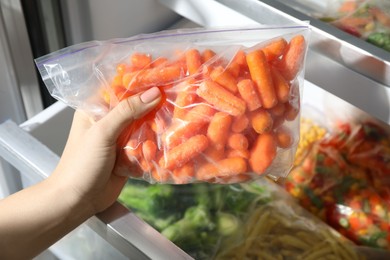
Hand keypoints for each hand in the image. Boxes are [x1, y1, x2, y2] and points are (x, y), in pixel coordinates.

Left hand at [50, 87, 161, 213]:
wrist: (76, 201)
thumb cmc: (81, 165)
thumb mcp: (102, 132)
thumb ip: (127, 111)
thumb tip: (154, 93)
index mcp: (95, 109)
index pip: (120, 87)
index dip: (140, 81)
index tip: (162, 75)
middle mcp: (109, 121)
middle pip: (136, 107)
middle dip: (153, 106)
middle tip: (174, 101)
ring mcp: (119, 138)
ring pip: (143, 126)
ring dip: (157, 126)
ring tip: (173, 122)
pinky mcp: (129, 154)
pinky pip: (146, 145)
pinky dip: (155, 144)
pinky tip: (168, 142)